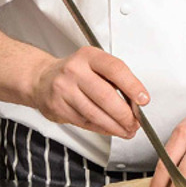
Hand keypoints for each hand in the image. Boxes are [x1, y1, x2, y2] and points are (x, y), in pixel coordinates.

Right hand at [31, 46, 147, 138]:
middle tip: (135, 122)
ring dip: (115, 126)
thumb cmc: (74, 72)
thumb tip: (137, 101)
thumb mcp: (94, 64)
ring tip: (127, 130)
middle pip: (106, 96)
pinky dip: (102, 129)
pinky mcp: (58, 107)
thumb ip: (114, 79)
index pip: (115, 69)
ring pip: (95, 114)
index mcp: (88, 56)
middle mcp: (75, 70)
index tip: (143, 100)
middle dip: (125, 114)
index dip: (133, 86)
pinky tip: (111, 130)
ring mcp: (64, 89)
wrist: (41, 79)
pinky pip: (86, 123)